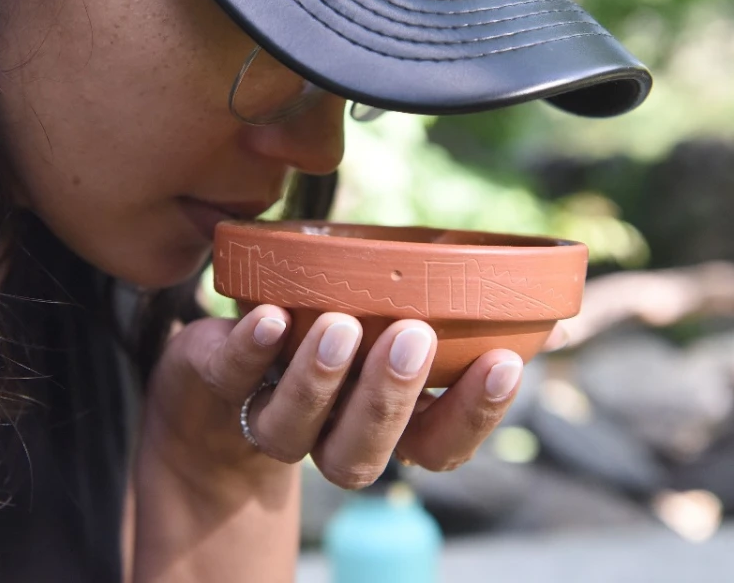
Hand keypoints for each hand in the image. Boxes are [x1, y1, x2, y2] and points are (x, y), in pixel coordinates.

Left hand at [142, 304, 523, 489]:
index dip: (473, 414)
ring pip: (295, 429)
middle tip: (412, 335)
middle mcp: (329, 437)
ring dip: (321, 380)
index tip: (507, 362)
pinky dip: (250, 348)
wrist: (212, 383)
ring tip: (339, 326)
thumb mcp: (382, 325)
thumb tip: (521, 279)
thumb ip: (434, 311)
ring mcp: (270, 416)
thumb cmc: (321, 340)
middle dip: (391, 398)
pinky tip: (268, 317)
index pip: (437, 445)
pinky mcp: (217, 381)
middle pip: (364, 452)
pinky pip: (233, 374)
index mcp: (383, 426)